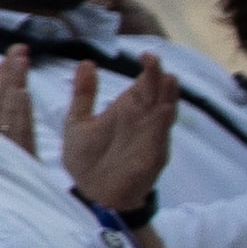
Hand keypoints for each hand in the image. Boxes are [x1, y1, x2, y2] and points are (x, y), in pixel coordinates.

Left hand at [64, 58, 179, 221]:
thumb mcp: (78, 121)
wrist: (89, 193)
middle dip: (158, 78)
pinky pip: (158, 139)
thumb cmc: (86, 159)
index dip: (147, 70)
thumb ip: (84, 94)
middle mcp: (140, 122)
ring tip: (168, 78)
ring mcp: (148, 138)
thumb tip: (87, 62)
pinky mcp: (150, 157)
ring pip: (164, 113)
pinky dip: (161, 125)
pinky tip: (163, 110)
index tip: (145, 54)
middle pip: (156, 95)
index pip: (142, 86)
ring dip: (167, 97)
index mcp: (125, 111)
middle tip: (153, 59)